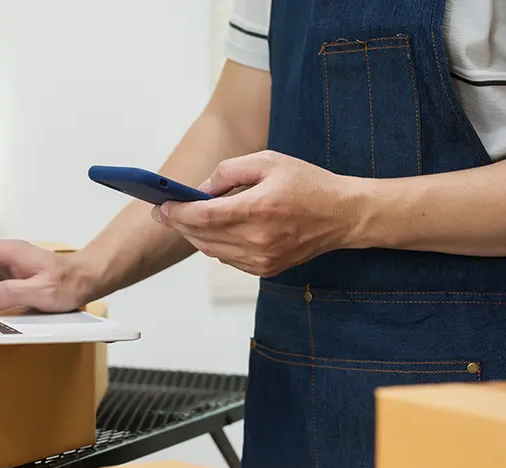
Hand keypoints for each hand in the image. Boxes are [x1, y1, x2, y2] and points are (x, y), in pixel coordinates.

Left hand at [154, 151, 360, 276]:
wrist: (343, 215)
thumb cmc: (307, 183)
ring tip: (185, 220)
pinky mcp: (266, 269)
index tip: (162, 205)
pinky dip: (215, 246)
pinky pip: (229, 260)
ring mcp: (262, 259)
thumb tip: (201, 190)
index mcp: (258, 210)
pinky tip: (213, 231)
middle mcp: (258, 240)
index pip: (203, 216)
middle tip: (164, 212)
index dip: (178, 212)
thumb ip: (229, 172)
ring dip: (195, 236)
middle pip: (202, 236)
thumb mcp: (268, 161)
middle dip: (179, 223)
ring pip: (212, 251)